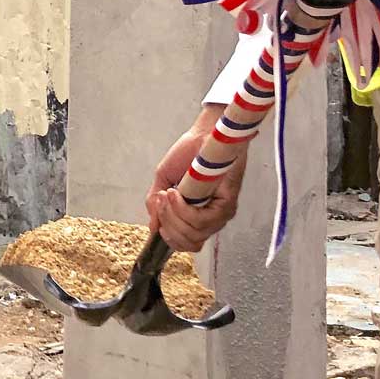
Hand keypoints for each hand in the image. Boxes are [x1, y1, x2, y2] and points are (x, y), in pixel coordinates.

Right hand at [145, 105, 243, 252]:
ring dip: (173, 215)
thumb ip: (157, 205)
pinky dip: (183, 210)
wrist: (204, 135)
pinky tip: (176, 193)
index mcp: (199, 217)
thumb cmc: (187, 154)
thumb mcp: (164, 180)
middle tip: (160, 200)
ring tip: (167, 194)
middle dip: (167, 224)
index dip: (168, 237)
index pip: (186, 245)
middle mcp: (212, 220)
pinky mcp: (227, 204)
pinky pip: (201, 220)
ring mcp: (221, 214)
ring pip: (193, 233)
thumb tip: (153, 227)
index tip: (158, 219)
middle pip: (187, 242)